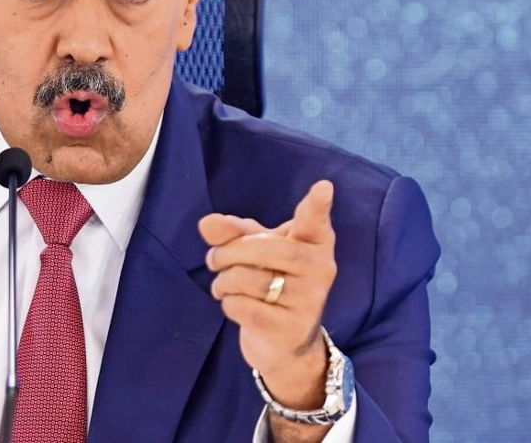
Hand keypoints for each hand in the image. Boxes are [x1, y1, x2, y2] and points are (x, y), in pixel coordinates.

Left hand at [198, 180, 336, 412]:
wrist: (285, 342)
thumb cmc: (272, 280)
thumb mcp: (256, 250)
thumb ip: (233, 232)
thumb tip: (206, 223)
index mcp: (316, 242)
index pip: (315, 221)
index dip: (317, 205)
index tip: (323, 187)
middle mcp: (320, 269)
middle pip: (263, 249)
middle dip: (227, 253)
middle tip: (214, 259)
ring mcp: (309, 301)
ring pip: (248, 279)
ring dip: (223, 282)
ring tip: (224, 285)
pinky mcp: (292, 329)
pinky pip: (243, 307)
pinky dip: (229, 304)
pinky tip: (236, 305)